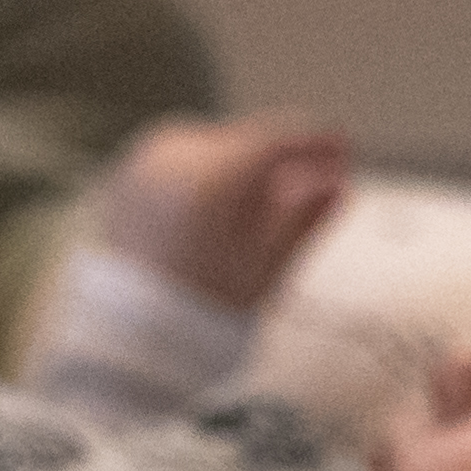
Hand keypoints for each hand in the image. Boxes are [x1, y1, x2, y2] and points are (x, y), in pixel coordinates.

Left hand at [92, 112, 351, 312]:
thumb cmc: (198, 307)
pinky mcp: (126, 178)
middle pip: (244, 141)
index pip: (277, 139)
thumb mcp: (267, 267)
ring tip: (263, 206)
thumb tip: (337, 186)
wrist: (132, 331)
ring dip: (243, 167)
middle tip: (314, 183)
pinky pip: (180, 161)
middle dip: (279, 160)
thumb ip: (305, 218)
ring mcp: (141, 164)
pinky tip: (222, 210)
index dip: (317, 142)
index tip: (343, 149)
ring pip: (212, 148)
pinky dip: (208, 176)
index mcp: (210, 176)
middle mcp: (170, 158)